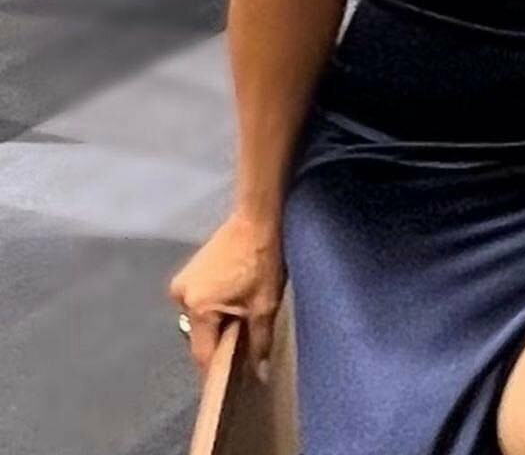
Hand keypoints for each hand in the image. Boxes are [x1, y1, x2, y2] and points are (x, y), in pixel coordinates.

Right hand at [167, 211, 285, 383]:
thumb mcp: (265, 305)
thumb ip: (259, 342)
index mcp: (198, 307)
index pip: (203, 354)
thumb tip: (259, 371)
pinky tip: (234, 301)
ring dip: (218, 324)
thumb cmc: (263, 259)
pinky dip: (215, 307)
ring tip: (241, 319)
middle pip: (201, 336)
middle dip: (220, 343)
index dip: (218, 371)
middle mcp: (181, 296)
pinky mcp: (189, 271)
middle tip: (243, 347)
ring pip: (201, 319)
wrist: (258, 217)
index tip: (231, 385)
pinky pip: (200, 302)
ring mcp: (182, 281)